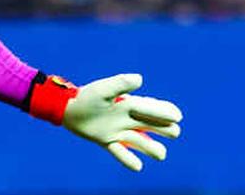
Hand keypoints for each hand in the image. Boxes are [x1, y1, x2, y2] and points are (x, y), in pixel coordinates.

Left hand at [62, 73, 182, 171]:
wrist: (67, 109)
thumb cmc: (86, 97)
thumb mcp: (103, 89)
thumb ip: (120, 84)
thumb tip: (140, 79)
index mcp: (129, 104)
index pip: (152, 108)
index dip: (165, 111)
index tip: (177, 116)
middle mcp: (127, 118)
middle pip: (153, 125)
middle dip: (165, 129)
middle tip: (174, 132)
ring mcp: (118, 131)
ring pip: (140, 141)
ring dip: (151, 148)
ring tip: (161, 154)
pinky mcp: (107, 141)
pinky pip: (121, 152)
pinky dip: (128, 160)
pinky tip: (138, 167)